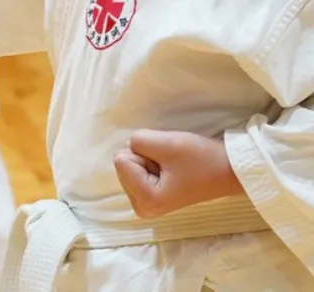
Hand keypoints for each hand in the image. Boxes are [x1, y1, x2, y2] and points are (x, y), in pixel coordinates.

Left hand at [114, 129, 244, 218]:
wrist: (230, 171)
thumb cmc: (202, 159)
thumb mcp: (167, 143)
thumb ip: (137, 141)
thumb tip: (127, 147)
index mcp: (146, 200)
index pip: (120, 160)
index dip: (145, 152)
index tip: (170, 161)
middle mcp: (142, 208)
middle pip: (123, 164)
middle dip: (145, 157)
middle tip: (173, 163)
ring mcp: (146, 205)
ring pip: (129, 165)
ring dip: (150, 159)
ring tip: (175, 167)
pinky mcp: (151, 198)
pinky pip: (138, 171)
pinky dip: (152, 164)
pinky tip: (173, 171)